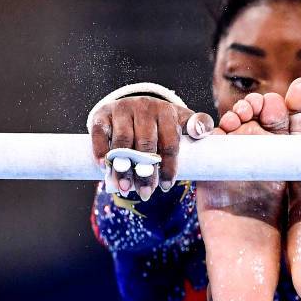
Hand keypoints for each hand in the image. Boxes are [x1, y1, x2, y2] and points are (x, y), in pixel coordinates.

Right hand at [89, 96, 213, 199]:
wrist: (137, 106)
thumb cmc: (165, 122)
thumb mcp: (184, 121)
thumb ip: (199, 126)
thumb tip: (201, 132)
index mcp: (167, 112)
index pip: (170, 143)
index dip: (168, 167)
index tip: (166, 187)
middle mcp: (144, 107)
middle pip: (146, 145)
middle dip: (145, 172)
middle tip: (146, 194)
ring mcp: (122, 109)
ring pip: (123, 142)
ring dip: (123, 167)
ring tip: (126, 188)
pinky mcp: (102, 114)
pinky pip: (99, 133)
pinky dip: (101, 150)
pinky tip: (104, 167)